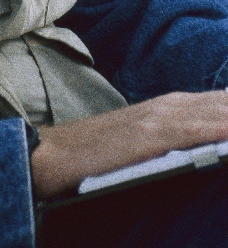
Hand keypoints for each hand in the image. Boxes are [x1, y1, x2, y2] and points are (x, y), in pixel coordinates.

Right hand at [30, 90, 227, 199]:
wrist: (50, 155)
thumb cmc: (99, 156)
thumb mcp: (150, 144)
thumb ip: (183, 141)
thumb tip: (215, 148)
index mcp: (178, 106)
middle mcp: (176, 104)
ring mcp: (165, 116)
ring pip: (223, 110)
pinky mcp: (152, 133)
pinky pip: (201, 127)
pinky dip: (223, 125)